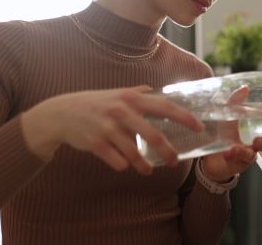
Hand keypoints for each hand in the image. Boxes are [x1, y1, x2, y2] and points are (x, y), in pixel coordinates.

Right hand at [20, 85, 202, 173]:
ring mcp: (108, 128)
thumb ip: (136, 93)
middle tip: (174, 161)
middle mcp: (122, 111)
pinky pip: (117, 161)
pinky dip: (123, 166)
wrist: (61, 113)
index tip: (199, 127)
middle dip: (167, 151)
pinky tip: (124, 166)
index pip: (164, 107)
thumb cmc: (94, 103)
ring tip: (148, 171)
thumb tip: (153, 90)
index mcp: (132, 98)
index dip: (184, 117)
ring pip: (134, 153)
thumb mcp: (116, 94)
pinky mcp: (96, 143)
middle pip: (153, 135)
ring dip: (144, 165)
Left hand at [200, 85, 261, 181]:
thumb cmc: (222, 131)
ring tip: (237, 147)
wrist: (207, 150)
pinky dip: (234, 155)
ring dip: (247, 150)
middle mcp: (254, 143)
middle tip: (260, 139)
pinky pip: (239, 160)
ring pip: (254, 154)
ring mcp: (247, 154)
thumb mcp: (227, 114)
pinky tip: (227, 152)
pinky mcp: (237, 163)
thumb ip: (235, 102)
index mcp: (254, 129)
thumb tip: (245, 88)